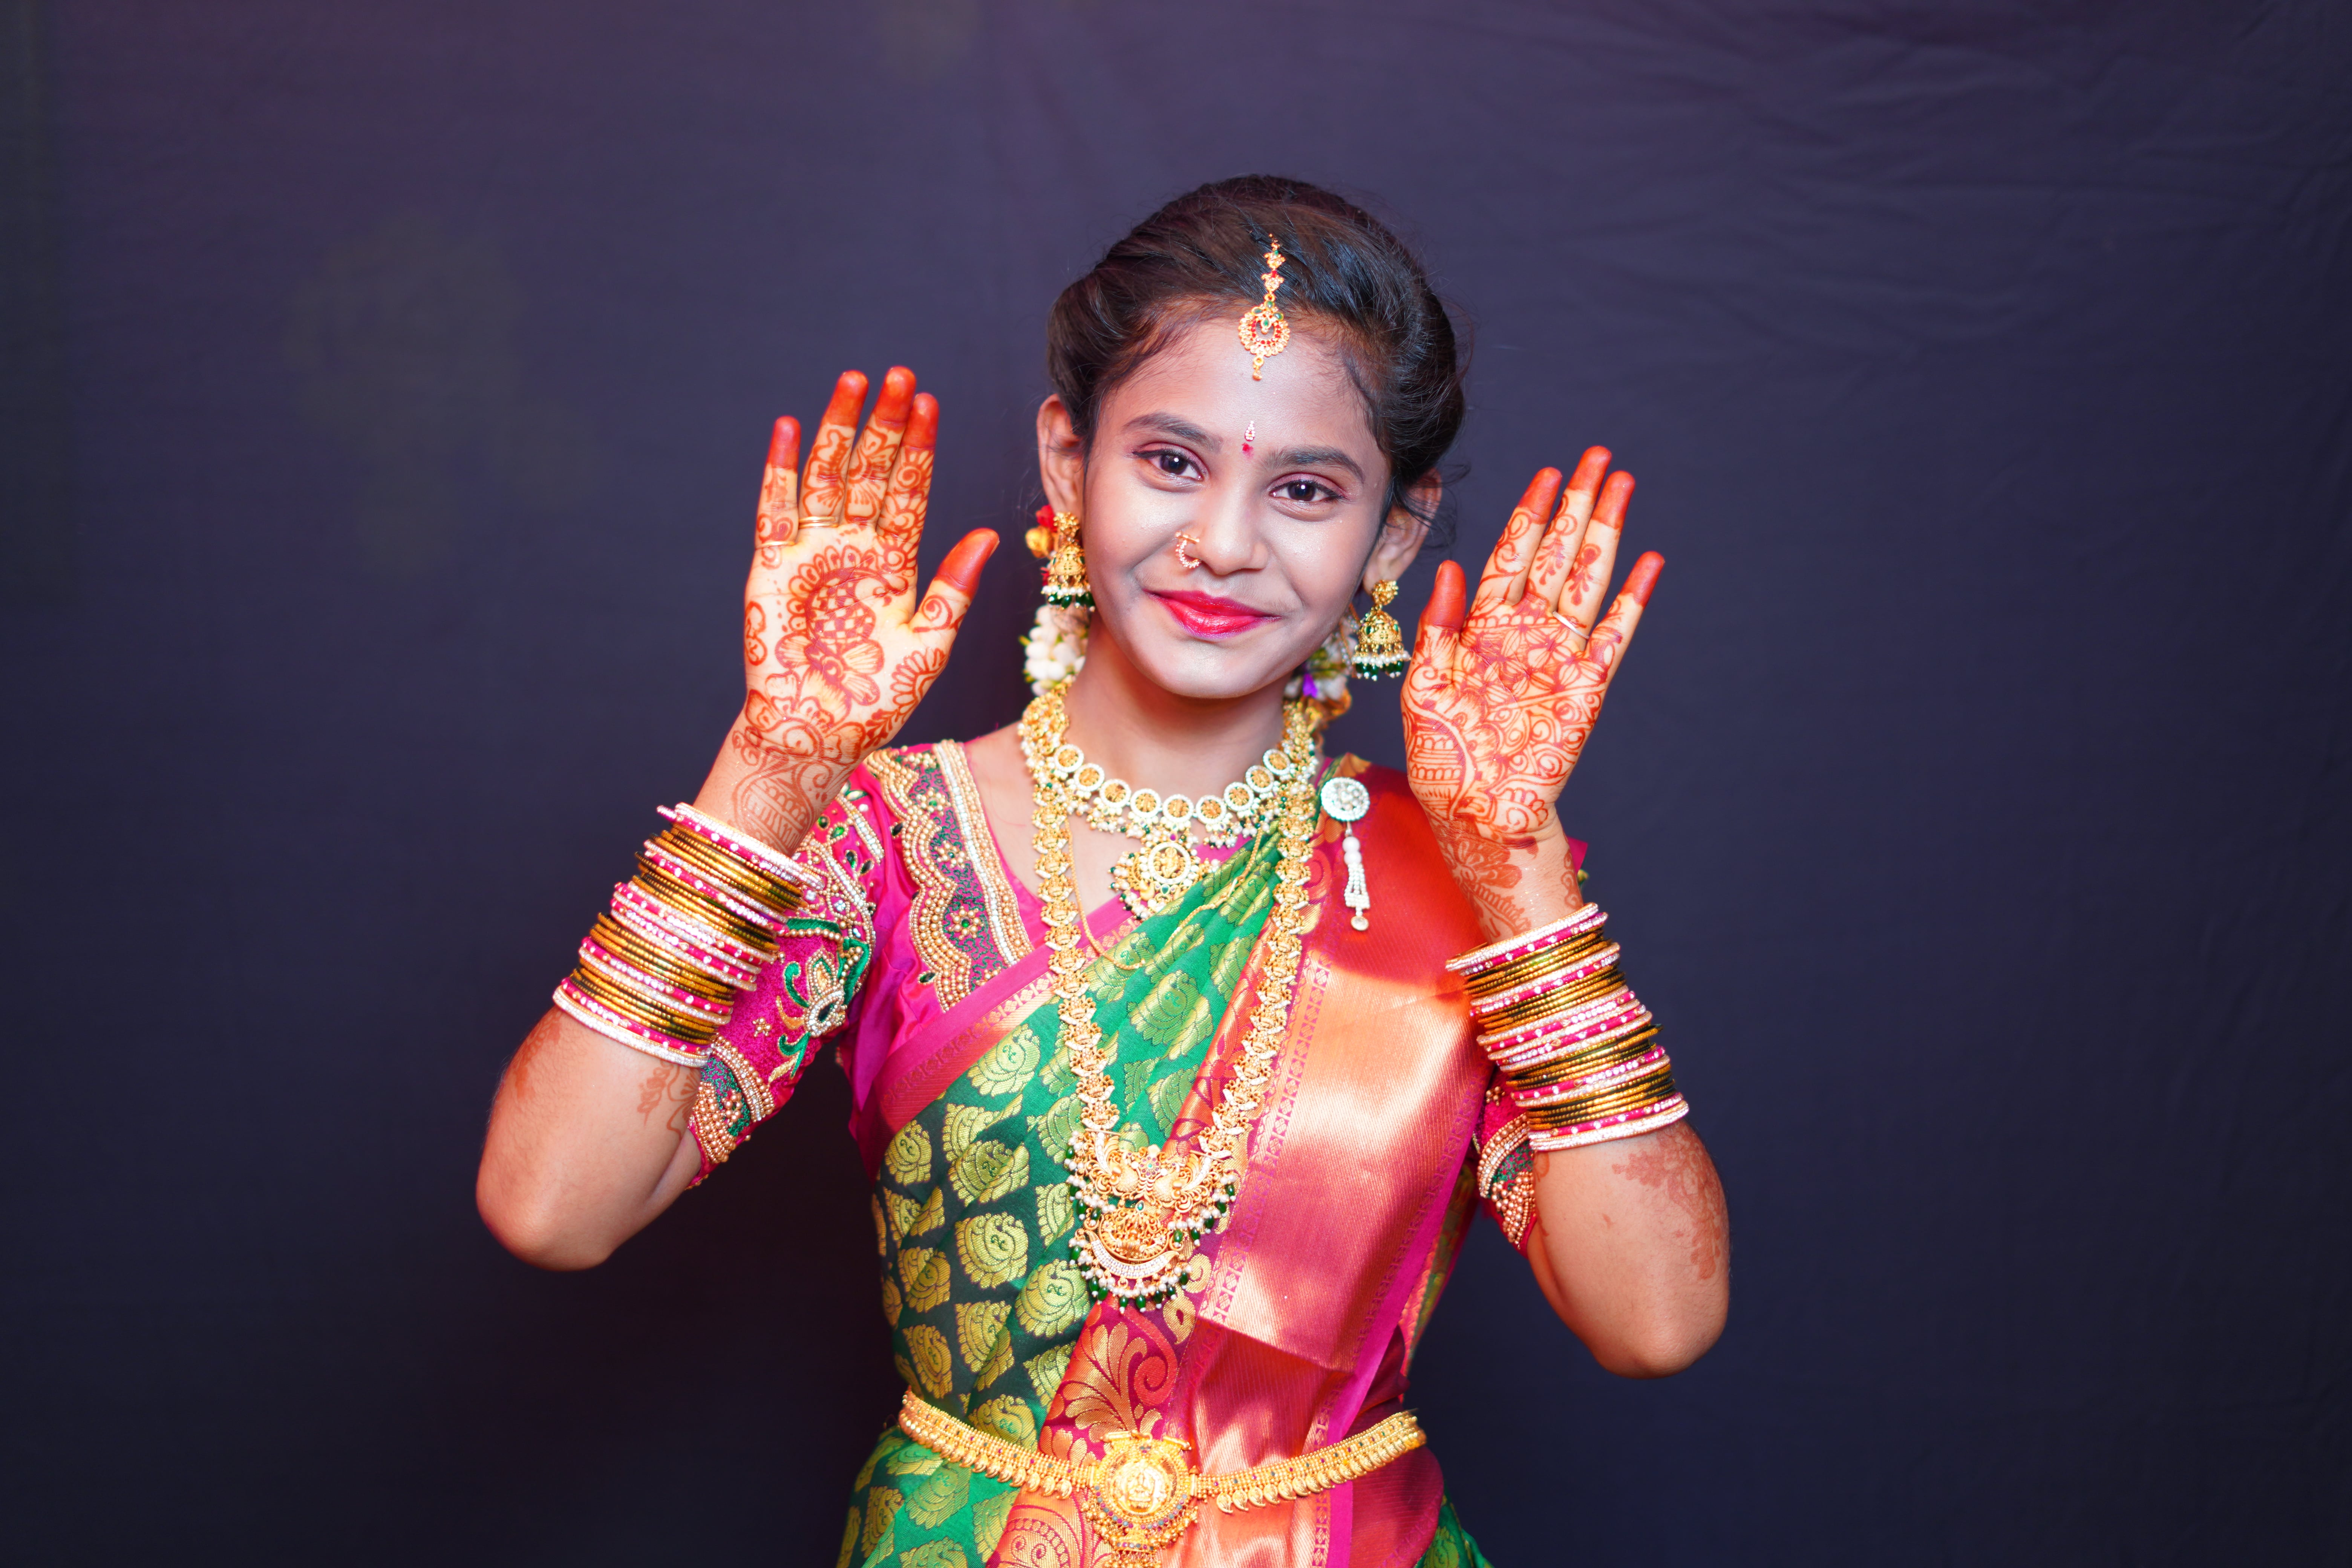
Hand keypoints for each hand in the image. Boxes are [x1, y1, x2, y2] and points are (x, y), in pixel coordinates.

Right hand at [715, 367, 996, 847]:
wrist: (818, 735)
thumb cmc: (875, 700)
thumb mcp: (930, 646)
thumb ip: (954, 590)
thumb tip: (989, 537)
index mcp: (894, 564)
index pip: (909, 491)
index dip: (919, 448)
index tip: (930, 403)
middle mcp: (854, 549)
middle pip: (871, 471)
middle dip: (884, 424)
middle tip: (899, 376)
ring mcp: (812, 553)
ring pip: (827, 476)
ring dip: (839, 429)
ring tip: (854, 382)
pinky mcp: (771, 567)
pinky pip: (776, 507)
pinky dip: (782, 467)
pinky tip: (792, 426)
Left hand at [1401, 448, 1661, 934]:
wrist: (1473, 812)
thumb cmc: (1441, 758)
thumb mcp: (1421, 688)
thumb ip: (1435, 627)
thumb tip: (1449, 570)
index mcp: (1481, 629)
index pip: (1511, 557)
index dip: (1530, 514)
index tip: (1547, 472)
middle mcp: (1525, 634)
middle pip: (1556, 555)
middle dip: (1576, 504)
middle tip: (1595, 456)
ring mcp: (1559, 657)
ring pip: (1588, 579)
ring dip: (1606, 532)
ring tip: (1622, 486)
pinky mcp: (1587, 687)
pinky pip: (1615, 634)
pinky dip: (1632, 598)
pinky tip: (1648, 562)